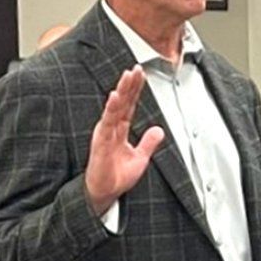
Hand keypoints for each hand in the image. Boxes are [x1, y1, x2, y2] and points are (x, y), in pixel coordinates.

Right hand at [84, 65, 164, 215]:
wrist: (105, 193)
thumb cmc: (117, 177)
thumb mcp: (140, 158)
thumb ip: (148, 143)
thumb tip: (160, 130)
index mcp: (120, 129)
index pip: (129, 105)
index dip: (135, 90)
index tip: (141, 73)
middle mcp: (111, 128)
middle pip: (122, 102)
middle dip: (129, 85)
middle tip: (137, 67)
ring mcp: (105, 133)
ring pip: (114, 108)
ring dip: (121, 91)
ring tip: (128, 76)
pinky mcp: (100, 142)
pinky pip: (106, 123)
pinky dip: (110, 109)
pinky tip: (115, 97)